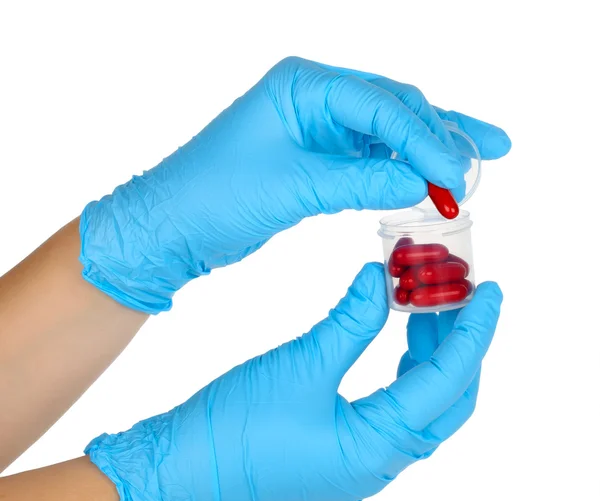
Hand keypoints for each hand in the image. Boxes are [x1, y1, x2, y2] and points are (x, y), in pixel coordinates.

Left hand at [80, 57, 510, 312]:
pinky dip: (398, 172)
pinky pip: (369, 159)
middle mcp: (313, 98)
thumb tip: (421, 184)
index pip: (381, 104)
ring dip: (427, 152)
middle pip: (394, 109)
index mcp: (302, 86)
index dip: (426, 138)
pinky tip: (426, 182)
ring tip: (474, 166)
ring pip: (386, 134)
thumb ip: (360, 182)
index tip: (459, 172)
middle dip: (441, 135)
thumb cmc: (212, 197)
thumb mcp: (292, 188)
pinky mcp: (315, 158)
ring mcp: (316, 127)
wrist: (172, 226)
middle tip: (486, 158)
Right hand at [86, 263, 502, 500]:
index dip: (473, 331)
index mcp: (377, 447)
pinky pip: (392, 408)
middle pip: (444, 399)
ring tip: (423, 307)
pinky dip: (402, 370)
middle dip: (456, 344)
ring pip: (419, 404)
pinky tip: (394, 339)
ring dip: (428, 356)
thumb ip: (351, 320)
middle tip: (455, 294)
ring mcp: (360, 460)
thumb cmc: (237, 425)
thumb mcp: (302, 363)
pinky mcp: (340, 450)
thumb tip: (382, 279)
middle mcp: (379, 462)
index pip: (448, 381)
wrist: (185, 465)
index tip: (489, 290)